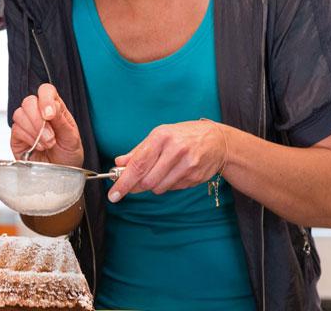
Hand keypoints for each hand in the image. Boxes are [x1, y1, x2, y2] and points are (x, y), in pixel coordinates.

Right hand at [10, 83, 83, 167]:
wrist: (60, 176)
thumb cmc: (68, 156)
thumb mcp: (72, 138)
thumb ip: (61, 121)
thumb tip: (50, 108)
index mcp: (55, 109)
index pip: (46, 91)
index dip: (46, 99)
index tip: (50, 115)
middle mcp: (38, 114)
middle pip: (29, 101)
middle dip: (39, 120)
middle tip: (51, 136)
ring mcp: (26, 125)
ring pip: (20, 114)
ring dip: (35, 131)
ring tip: (47, 144)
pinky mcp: (17, 137)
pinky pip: (16, 129)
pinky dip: (29, 138)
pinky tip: (38, 147)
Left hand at [108, 119, 227, 201]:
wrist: (217, 140)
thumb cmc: (182, 136)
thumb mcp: (159, 136)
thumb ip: (138, 151)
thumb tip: (119, 163)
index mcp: (161, 137)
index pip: (138, 165)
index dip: (123, 182)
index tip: (113, 194)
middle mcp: (175, 150)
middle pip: (147, 181)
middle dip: (137, 186)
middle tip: (135, 183)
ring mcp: (188, 165)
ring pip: (159, 188)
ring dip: (154, 185)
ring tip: (161, 171)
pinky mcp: (196, 177)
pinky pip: (173, 189)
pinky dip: (168, 184)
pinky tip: (175, 172)